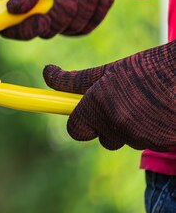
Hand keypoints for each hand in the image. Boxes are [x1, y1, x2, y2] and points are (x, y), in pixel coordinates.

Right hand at [0, 0, 118, 39]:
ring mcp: (57, 22)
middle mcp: (33, 15)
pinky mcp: (79, 24)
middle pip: (45, 31)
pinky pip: (90, 25)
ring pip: (72, 27)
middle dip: (64, 8)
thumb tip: (13, 9)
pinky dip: (100, 4)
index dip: (25, 30)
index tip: (43, 20)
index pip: (10, 29)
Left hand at [43, 40, 175, 150]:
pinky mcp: (166, 145)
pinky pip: (149, 142)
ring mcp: (143, 138)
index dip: (78, 121)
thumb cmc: (150, 68)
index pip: (75, 129)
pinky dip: (152, 130)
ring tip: (148, 101)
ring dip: (132, 125)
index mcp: (99, 105)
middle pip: (102, 137)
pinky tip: (162, 110)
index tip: (81, 111)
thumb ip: (75, 80)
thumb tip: (47, 74)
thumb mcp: (109, 70)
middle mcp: (118, 125)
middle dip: (106, 124)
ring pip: (127, 139)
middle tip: (120, 101)